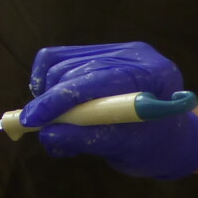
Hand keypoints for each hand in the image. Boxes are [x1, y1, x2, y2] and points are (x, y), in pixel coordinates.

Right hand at [21, 43, 197, 179]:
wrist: (164, 137)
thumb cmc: (153, 146)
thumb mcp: (124, 148)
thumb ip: (86, 139)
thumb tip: (47, 136)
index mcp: (152, 74)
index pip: (97, 78)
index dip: (60, 98)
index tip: (33, 119)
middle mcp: (132, 53)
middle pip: (74, 68)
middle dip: (50, 99)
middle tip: (35, 125)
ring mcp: (113, 49)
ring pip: (59, 63)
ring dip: (47, 94)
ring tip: (52, 122)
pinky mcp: (96, 52)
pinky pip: (56, 58)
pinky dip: (46, 81)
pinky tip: (51, 102)